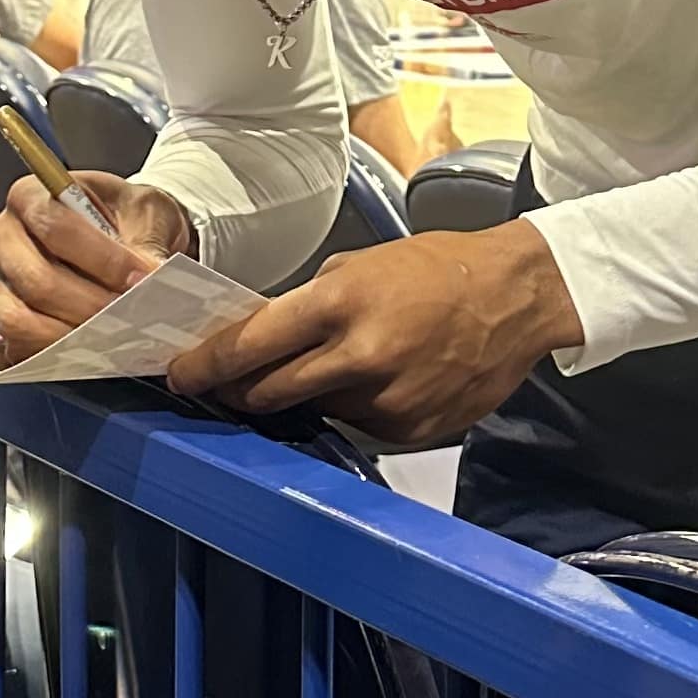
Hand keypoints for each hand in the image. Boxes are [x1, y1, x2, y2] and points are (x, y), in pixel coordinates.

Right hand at [0, 174, 181, 359]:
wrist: (122, 233)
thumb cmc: (125, 215)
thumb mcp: (144, 210)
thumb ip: (146, 241)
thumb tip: (151, 278)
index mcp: (30, 196)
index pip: (56, 228)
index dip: (101, 258)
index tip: (141, 278)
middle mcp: (4, 237)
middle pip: (37, 281)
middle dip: (90, 304)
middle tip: (132, 316)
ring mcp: (1, 282)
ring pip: (22, 320)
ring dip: (74, 335)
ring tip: (115, 335)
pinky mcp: (8, 318)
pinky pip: (23, 346)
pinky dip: (61, 353)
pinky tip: (97, 349)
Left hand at [167, 221, 584, 446]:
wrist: (516, 297)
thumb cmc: (437, 269)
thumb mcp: (362, 266)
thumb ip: (309, 305)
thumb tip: (260, 337)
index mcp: (340, 305)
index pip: (250, 346)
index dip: (206, 365)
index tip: (180, 373)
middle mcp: (360, 358)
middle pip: (268, 393)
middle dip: (241, 390)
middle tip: (228, 384)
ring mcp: (387, 401)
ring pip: (313, 411)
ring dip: (304, 396)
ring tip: (325, 368)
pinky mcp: (410, 431)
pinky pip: (357, 425)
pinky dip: (352, 407)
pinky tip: (377, 380)